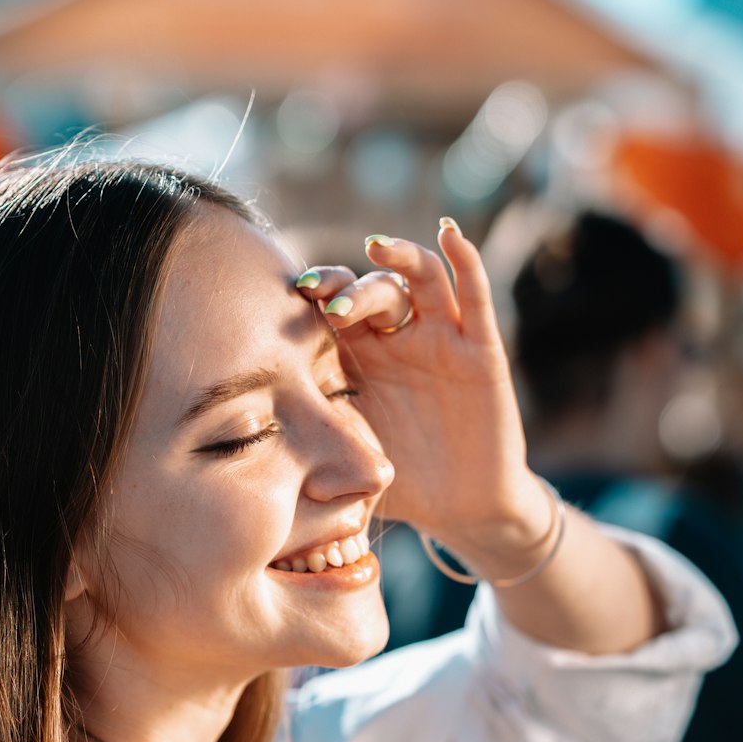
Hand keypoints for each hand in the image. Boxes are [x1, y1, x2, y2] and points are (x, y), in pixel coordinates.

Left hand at [296, 222, 550, 570]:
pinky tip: (450, 233)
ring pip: (420, 279)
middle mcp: (397, 341)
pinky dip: (465, 260)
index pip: (334, 312)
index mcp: (360, 361)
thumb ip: (315, 450)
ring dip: (398, 258)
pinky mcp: (480, 350)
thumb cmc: (401, 485)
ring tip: (376, 248)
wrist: (461, 508)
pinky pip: (473, 297)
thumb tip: (262, 463)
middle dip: (346, 291)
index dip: (315, 298)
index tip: (291, 297)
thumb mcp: (348, 462)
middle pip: (372, 291)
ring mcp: (440, 340)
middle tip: (327, 304)